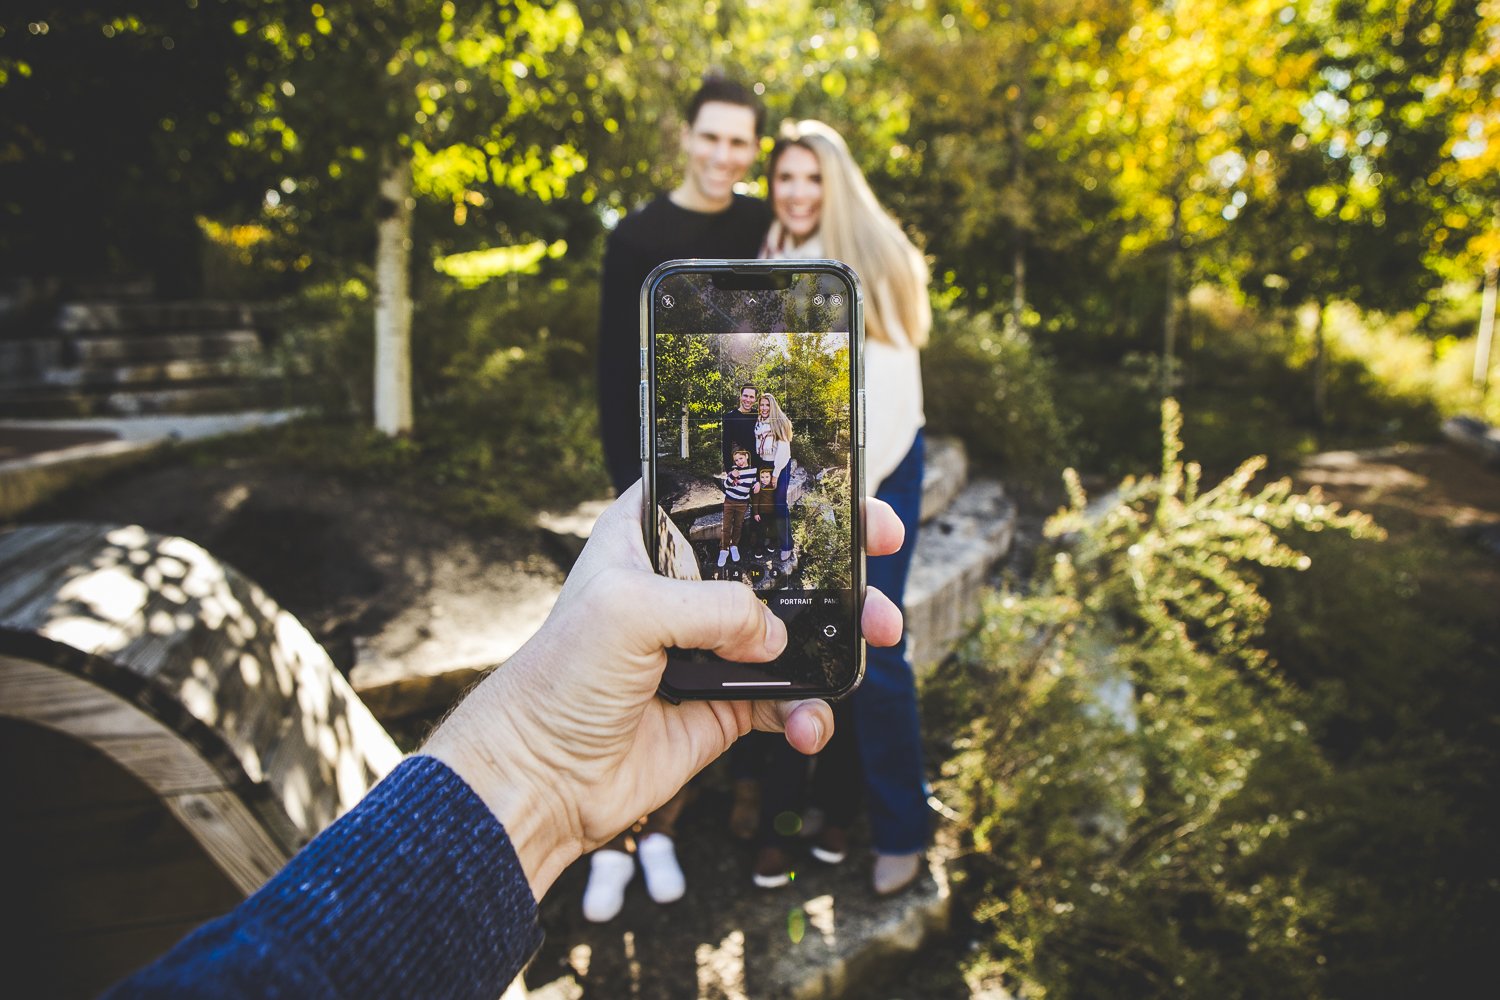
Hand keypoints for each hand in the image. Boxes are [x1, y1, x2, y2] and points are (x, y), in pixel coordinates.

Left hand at [424, 481, 904, 896]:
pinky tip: (807, 724)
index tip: (844, 494)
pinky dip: (808, 710)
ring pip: (797, 629)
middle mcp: (686, 586)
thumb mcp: (628, 611)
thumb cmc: (560, 677)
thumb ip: (714, 608)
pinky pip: (787, 698)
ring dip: (842, 635)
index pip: (729, 493)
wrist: (543, 779)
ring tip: (880, 640)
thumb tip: (778, 639)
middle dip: (839, 564)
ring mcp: (710, 646)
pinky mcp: (726, 704)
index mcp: (653, 538)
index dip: (788, 487)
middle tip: (881, 558)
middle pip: (781, 559)